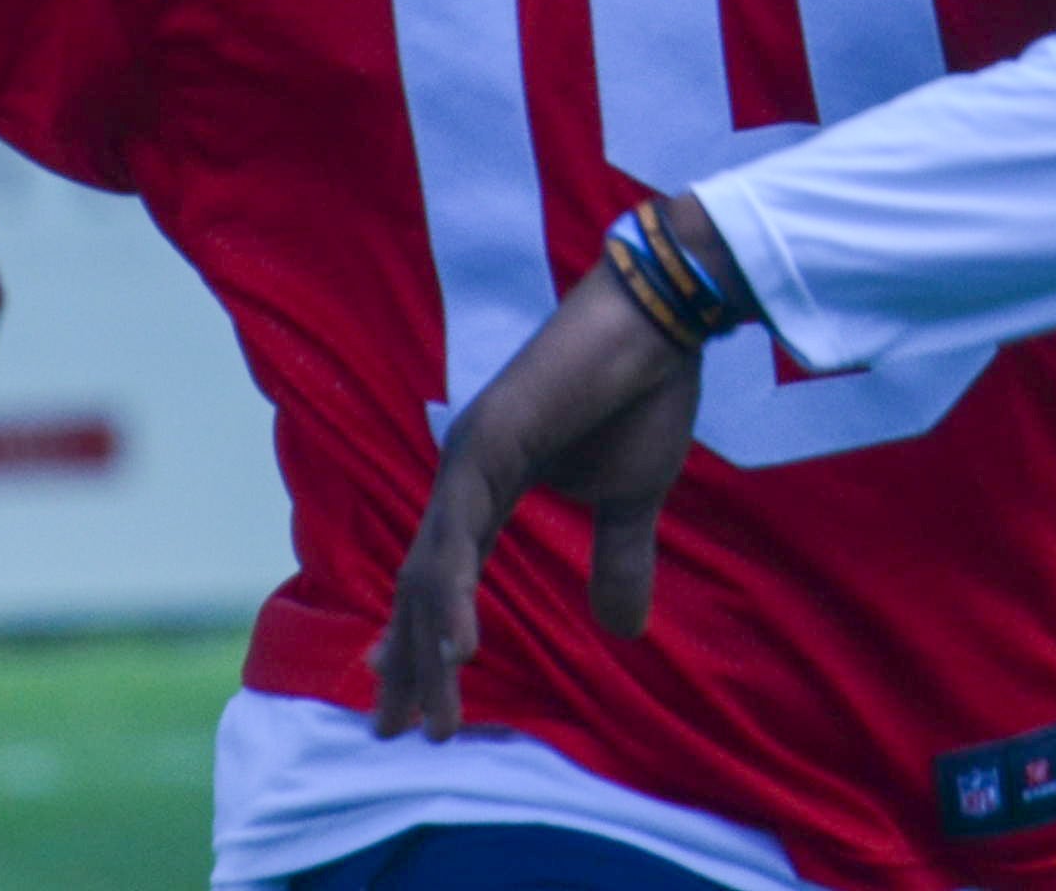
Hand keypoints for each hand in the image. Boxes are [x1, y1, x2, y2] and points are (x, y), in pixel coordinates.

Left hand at [371, 246, 707, 739]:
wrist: (661, 323)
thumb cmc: (644, 394)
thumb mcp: (632, 499)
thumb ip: (617, 560)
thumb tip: (624, 631)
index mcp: (489, 484)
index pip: (440, 574)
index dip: (419, 636)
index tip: (403, 696)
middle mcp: (464, 474)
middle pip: (421, 584)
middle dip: (407, 661)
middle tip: (393, 731)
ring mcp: (469, 455)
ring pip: (433, 570)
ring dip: (429, 649)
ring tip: (430, 717)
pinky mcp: (489, 441)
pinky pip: (462, 532)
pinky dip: (456, 593)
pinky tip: (458, 647)